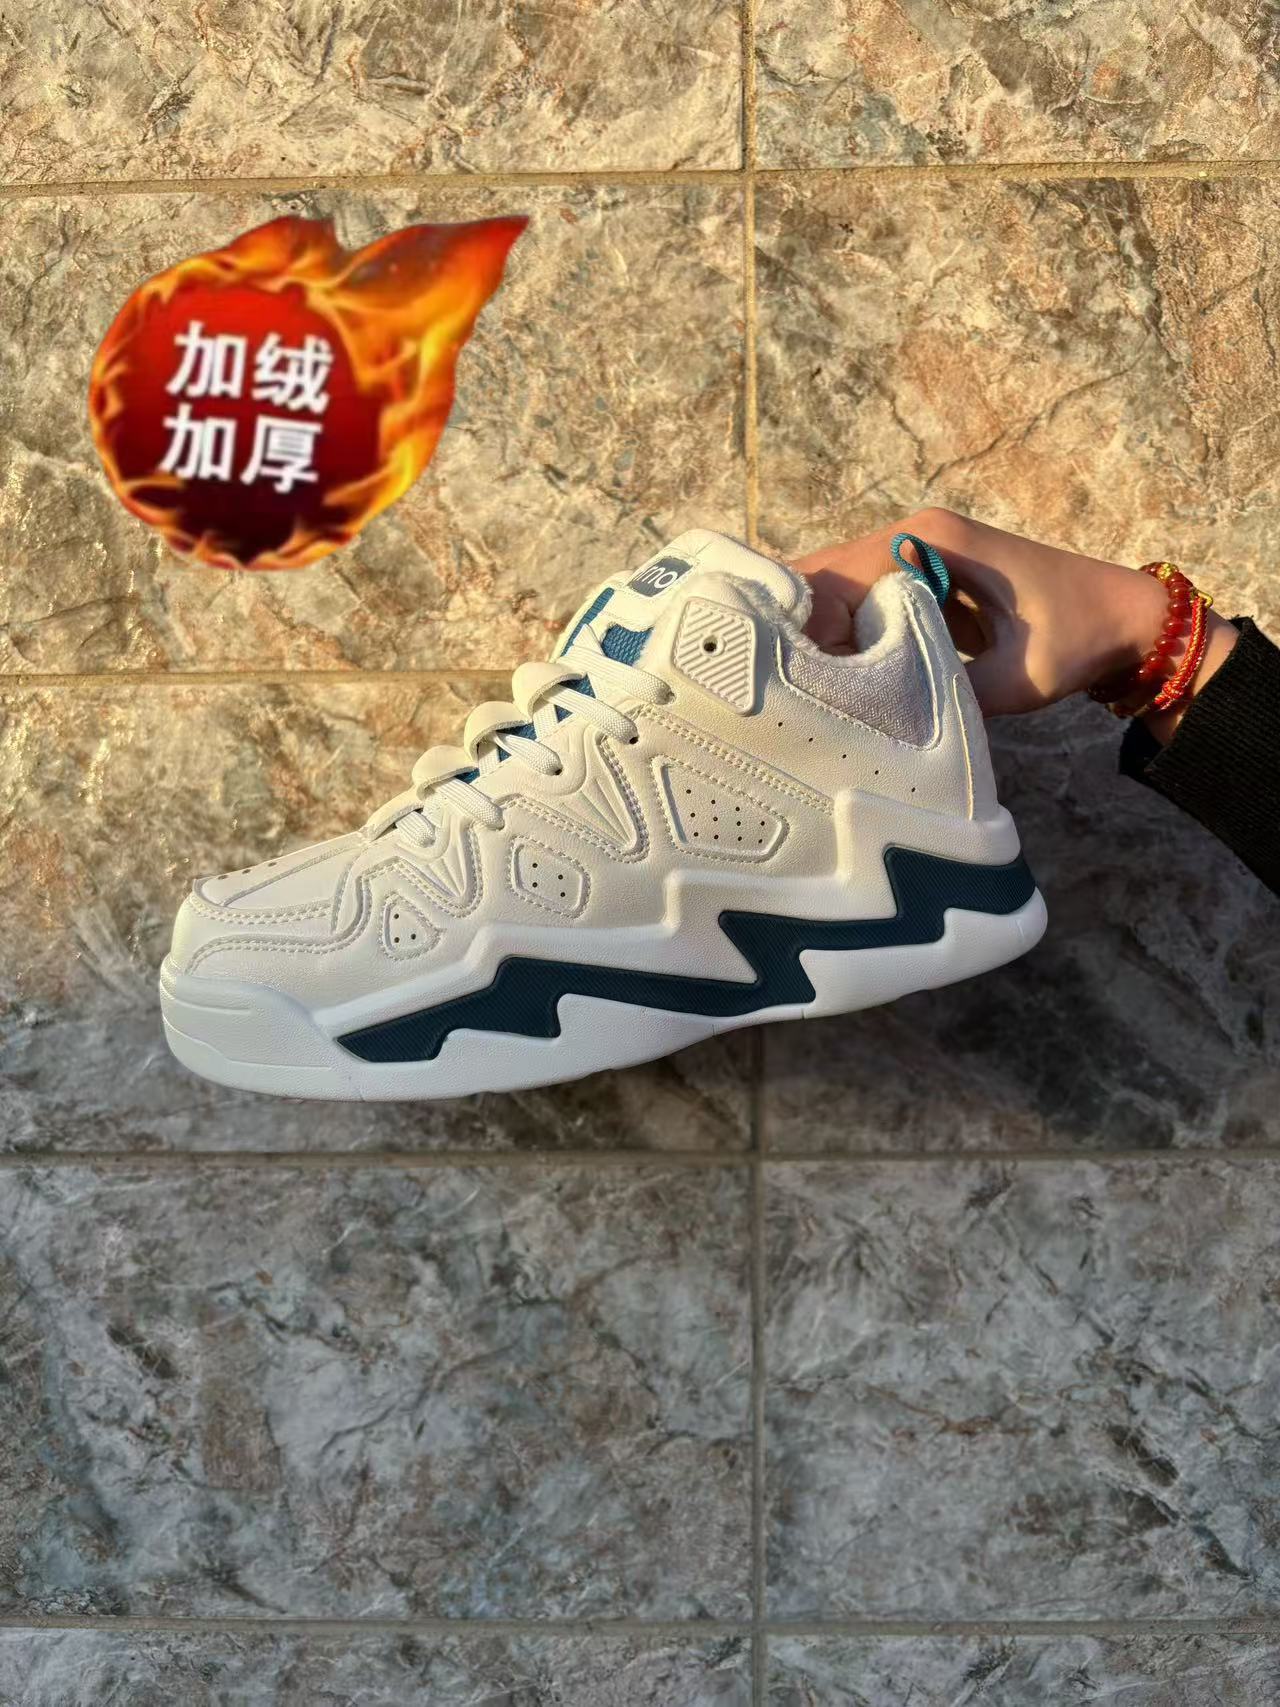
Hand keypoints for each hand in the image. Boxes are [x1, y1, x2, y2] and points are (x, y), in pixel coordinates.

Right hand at [795, 508, 1237, 735]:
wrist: (1125, 621)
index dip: (806, 628)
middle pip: (822, 576)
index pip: (833, 576)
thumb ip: (938, 689)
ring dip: (815, 634)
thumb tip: (870, 716)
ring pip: (835, 589)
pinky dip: (840, 634)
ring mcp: (913, 552)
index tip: (795, 681)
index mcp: (926, 539)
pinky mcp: (920, 577)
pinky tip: (824, 675)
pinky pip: (861, 601)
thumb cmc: (1075, 640)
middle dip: (797, 630)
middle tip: (775, 687)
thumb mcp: (1009, 679)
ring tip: (793, 686)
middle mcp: (911, 533)